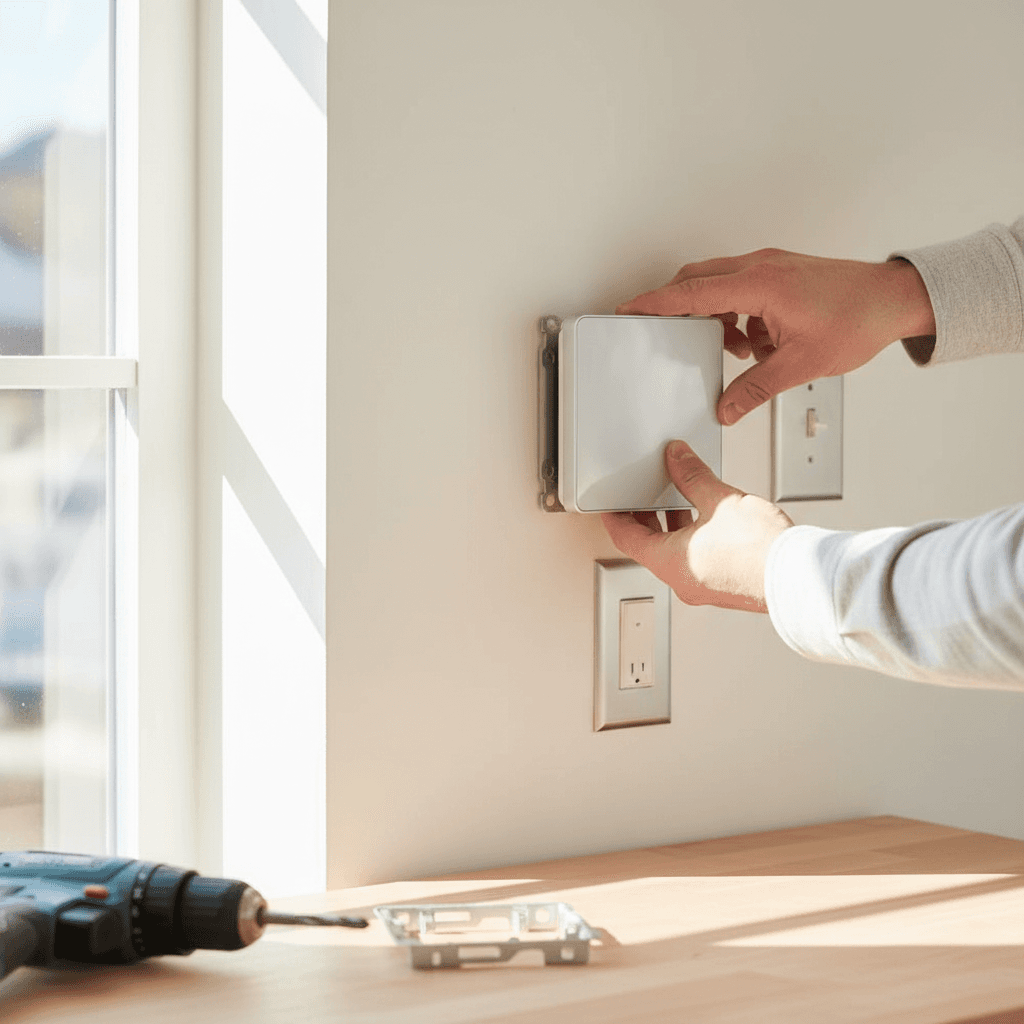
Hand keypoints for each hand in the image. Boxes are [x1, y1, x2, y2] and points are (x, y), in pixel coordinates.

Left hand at [601, 441, 792, 612]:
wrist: (798, 578)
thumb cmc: (760, 550)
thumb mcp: (720, 500)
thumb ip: (693, 476)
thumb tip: (678, 458)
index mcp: (669, 562)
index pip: (626, 539)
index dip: (615, 518)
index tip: (610, 506)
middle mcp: (682, 580)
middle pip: (650, 547)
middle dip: (647, 519)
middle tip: (643, 497)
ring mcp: (703, 587)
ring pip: (675, 554)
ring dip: (673, 528)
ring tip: (679, 501)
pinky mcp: (724, 588)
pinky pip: (696, 561)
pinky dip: (693, 540)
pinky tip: (708, 521)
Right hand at [617, 249, 935, 424]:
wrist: (894, 299)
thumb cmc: (857, 319)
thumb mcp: (800, 364)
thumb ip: (755, 388)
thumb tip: (726, 408)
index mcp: (760, 285)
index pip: (692, 292)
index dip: (655, 302)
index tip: (628, 308)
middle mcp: (760, 268)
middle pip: (697, 281)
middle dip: (679, 309)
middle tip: (668, 333)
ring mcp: (770, 267)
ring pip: (719, 286)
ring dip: (717, 317)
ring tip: (738, 349)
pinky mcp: (779, 273)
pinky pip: (740, 290)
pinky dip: (738, 315)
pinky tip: (757, 341)